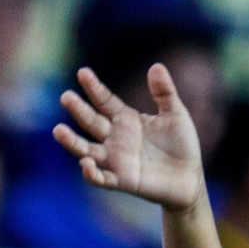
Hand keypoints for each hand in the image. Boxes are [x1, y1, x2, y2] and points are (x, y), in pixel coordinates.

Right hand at [53, 64, 204, 211]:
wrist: (190, 178)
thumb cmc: (182, 144)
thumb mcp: (175, 114)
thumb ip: (165, 93)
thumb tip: (156, 66)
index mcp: (126, 120)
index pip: (104, 101)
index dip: (94, 88)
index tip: (83, 73)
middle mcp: (116, 139)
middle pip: (91, 122)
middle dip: (78, 110)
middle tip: (66, 97)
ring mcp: (116, 160)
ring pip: (87, 150)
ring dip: (72, 142)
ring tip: (59, 131)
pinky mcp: (122, 181)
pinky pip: (101, 178)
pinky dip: (91, 173)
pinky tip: (86, 164)